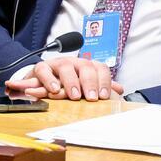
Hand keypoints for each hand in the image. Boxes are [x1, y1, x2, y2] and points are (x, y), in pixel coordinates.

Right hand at [5, 56, 123, 101]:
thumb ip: (100, 88)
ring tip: (75, 96)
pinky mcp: (41, 68)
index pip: (100, 68)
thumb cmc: (67, 89)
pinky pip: (43, 69)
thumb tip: (119, 90)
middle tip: (92, 98)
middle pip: (85, 66)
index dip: (104, 81)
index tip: (105, 97)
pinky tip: (54, 90)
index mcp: (87, 67)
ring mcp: (57, 64)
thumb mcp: (85, 90)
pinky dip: (49, 79)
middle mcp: (74, 63)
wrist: (41, 85)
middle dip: (90, 82)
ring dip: (71, 81)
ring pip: (66, 66)